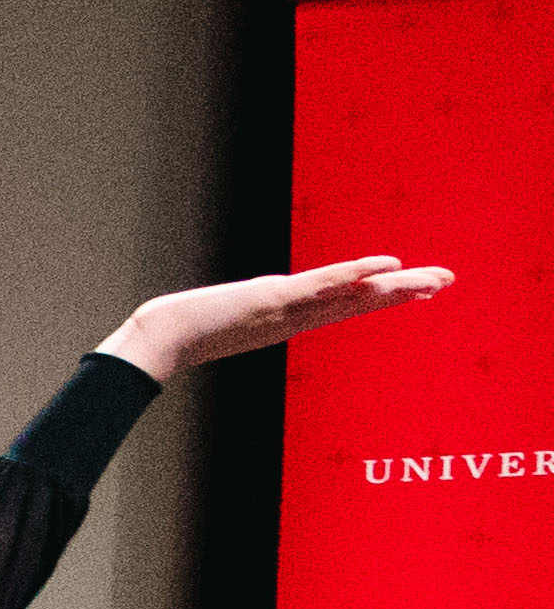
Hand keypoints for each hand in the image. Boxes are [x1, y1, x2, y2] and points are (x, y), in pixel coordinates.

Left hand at [100, 254, 450, 383]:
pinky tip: (386, 268)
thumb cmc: (185, 330)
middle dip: (405, 291)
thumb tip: (254, 303)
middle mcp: (297, 317)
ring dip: (394, 287)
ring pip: (351, 296)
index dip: (383, 295)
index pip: (347, 304)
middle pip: (360, 301)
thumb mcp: (225, 315)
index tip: (419, 289)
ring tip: (434, 280)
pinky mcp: (273, 300)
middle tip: (448, 281)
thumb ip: (245, 310)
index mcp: (291, 318)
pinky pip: (322, 285)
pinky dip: (354, 275)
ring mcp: (288, 310)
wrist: (159, 340)